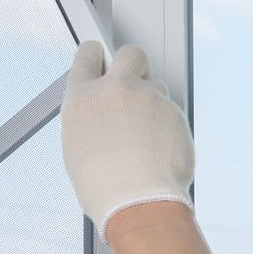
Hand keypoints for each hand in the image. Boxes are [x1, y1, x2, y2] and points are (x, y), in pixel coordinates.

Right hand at [62, 40, 193, 233]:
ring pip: (156, 86)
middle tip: (134, 84)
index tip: (102, 59)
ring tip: (146, 139)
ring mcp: (147, 97)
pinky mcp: (174, 111)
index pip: (88, 55)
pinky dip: (168, 127)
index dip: (96, 55)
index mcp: (82, 98)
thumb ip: (92, 115)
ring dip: (153, 104)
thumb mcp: (78, 145)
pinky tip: (160, 151)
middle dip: (134, 64)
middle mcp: (114, 89)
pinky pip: (172, 111)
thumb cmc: (102, 184)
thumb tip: (104, 109)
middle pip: (131, 53)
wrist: (136, 200)